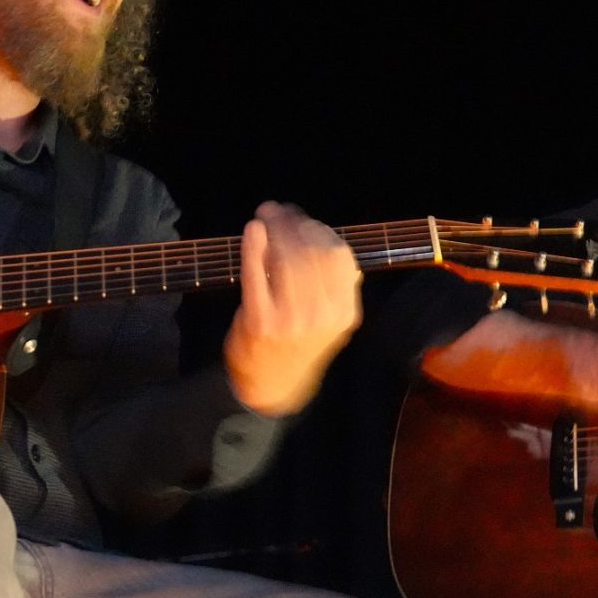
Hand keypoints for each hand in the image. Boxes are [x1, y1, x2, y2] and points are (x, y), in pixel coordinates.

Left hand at [223, 202, 361, 414]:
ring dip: (275, 229)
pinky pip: (256, 275)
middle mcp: (322, 314)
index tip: (303, 218)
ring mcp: (290, 318)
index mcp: (344, 312)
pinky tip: (253, 231)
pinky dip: (253, 248)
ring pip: (287, 258)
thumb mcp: (330, 322)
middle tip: (278, 210)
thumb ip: (337, 290)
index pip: (339, 256)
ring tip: (265, 216)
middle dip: (294, 223)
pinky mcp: (259, 320)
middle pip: (313, 251)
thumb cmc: (298, 347)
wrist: (271, 387)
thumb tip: (342, 253)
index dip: (320, 229)